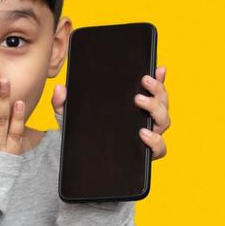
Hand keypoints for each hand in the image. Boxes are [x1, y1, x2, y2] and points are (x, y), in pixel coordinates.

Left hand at [51, 65, 168, 159]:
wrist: (78, 157)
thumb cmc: (80, 131)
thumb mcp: (69, 114)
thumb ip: (62, 102)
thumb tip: (60, 89)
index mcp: (133, 107)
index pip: (153, 91)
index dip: (160, 79)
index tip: (158, 67)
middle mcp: (145, 120)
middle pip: (162, 103)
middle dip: (158, 90)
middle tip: (144, 82)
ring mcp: (147, 136)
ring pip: (164, 121)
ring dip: (157, 109)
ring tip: (140, 101)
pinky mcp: (144, 153)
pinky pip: (159, 148)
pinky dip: (155, 141)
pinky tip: (143, 133)